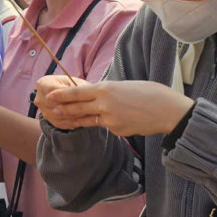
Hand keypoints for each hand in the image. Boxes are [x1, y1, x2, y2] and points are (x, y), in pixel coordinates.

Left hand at [36, 78, 192, 136]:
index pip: (78, 92)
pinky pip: (105, 127)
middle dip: (62, 109)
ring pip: (87, 119)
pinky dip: (103, 123)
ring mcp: (109, 119)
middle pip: (77, 107)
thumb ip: (108, 92)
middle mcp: (104, 104)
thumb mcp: (124, 86)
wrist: (167, 109)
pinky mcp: (116, 130)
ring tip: (62, 118)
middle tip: (49, 109)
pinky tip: (106, 121)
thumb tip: (97, 96)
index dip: (62, 95)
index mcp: (106, 89)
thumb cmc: (149, 93)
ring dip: (74, 119)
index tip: (50, 96)